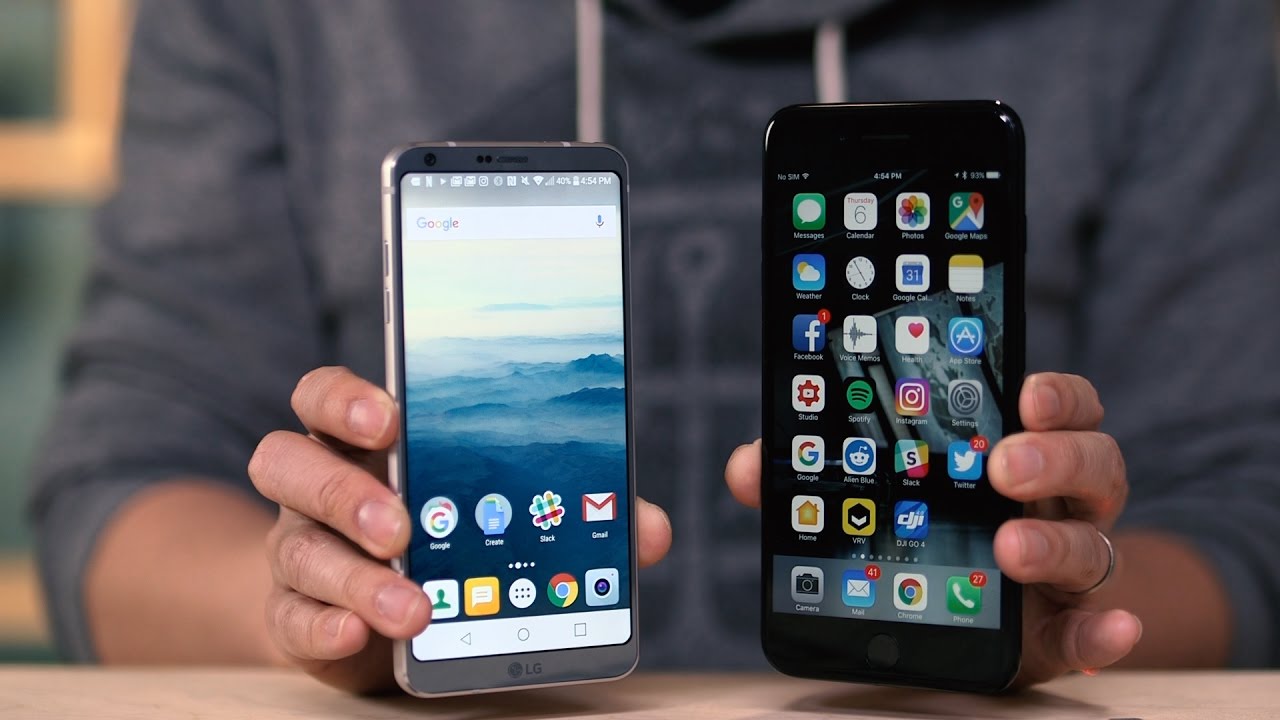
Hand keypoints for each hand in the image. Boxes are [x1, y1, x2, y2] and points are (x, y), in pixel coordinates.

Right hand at [249, 367, 672, 692]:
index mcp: (366, 441)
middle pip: (291, 461)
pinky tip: (358, 633)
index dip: (347, 399)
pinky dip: (325, 626)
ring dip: (353, 576)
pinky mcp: (295, 614)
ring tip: (413, 606)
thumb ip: (576, 511)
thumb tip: (650, 530)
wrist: (386, 611)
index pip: (326, 395)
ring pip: (295, 547)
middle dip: (345, 490)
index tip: (390, 415)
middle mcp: (318, 486)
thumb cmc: (449, 538)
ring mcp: (299, 548)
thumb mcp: (507, 514)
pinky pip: (290, 617)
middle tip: (403, 525)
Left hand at [724, 372, 1140, 688]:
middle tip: (1003, 465)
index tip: (1025, 388)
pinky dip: (1106, 633)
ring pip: (1095, 541)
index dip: (1054, 393)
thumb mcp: (858, 497)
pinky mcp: (1057, 632)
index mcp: (1011, 452)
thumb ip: (808, 480)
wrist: (944, 614)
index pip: (1055, 407)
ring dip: (1059, 541)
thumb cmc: (910, 532)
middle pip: (1093, 463)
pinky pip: (1093, 629)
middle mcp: (1053, 502)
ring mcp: (1062, 566)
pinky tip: (1111, 631)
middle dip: (1055, 457)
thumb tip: (746, 469)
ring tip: (1012, 547)